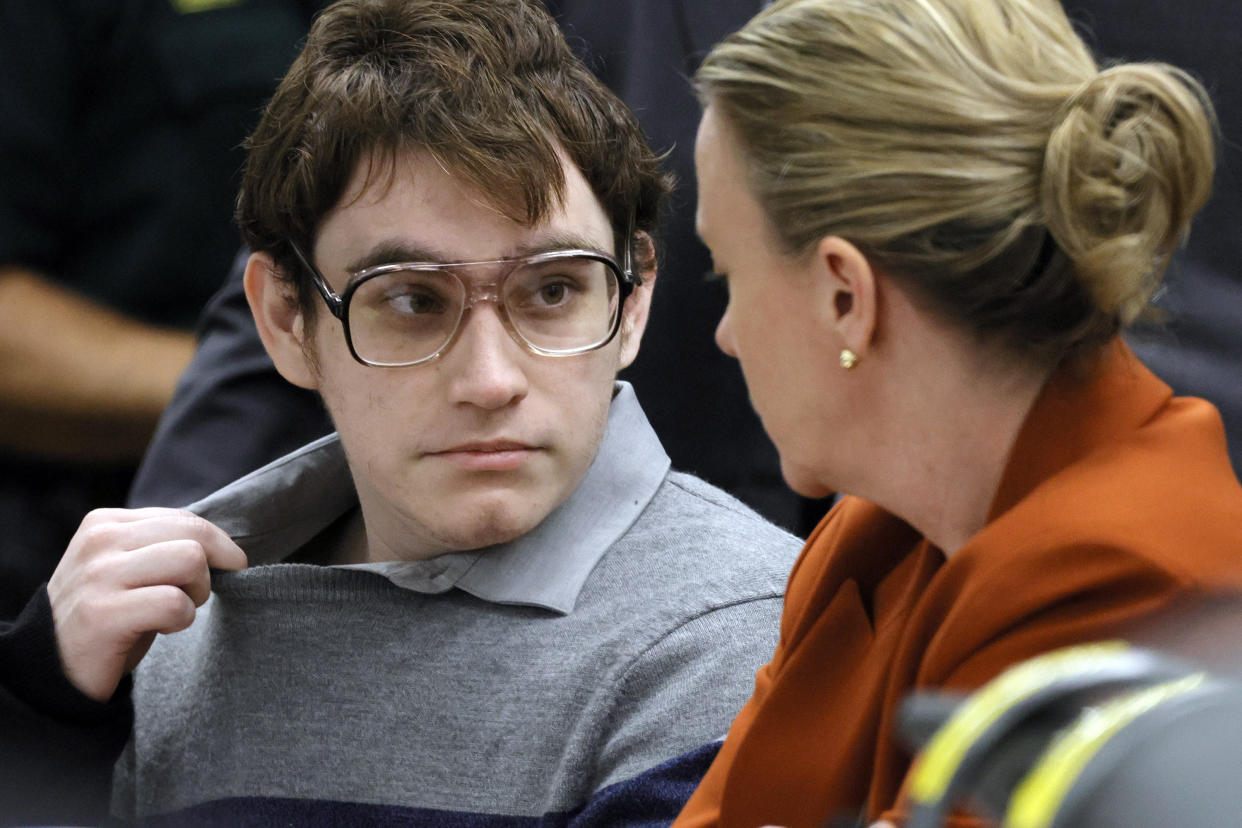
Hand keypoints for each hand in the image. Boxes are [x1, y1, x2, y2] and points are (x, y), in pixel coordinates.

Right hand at [47, 507, 246, 701]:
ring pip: (190, 560)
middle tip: (196, 595)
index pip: (184, 518)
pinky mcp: (103, 613)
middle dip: (213, 567)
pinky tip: (160, 628)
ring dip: (197, 592)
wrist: (52, 667)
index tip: (222, 568)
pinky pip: (174, 603)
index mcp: (105, 523)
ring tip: (175, 610)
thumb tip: (225, 544)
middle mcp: (100, 541)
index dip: (216, 546)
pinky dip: (182, 620)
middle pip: (194, 534)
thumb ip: (163, 545)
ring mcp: (99, 576)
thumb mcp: (129, 567)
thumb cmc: (107, 615)